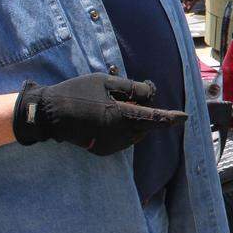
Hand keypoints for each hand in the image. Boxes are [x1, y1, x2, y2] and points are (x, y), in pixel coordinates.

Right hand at [13, 74, 186, 155]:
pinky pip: (122, 139)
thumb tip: (151, 93)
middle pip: (144, 125)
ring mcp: (110, 145)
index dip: (169, 118)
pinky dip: (122, 129)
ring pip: (134, 133)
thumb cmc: (77, 93)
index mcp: (121, 117)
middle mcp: (119, 135)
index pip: (153, 118)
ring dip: (134, 121)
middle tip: (132, 98)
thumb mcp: (106, 82)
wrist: (48, 114)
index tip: (184, 117)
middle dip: (146, 114)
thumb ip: (132, 88)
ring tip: (114, 105)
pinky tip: (107, 116)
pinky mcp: (102, 150)